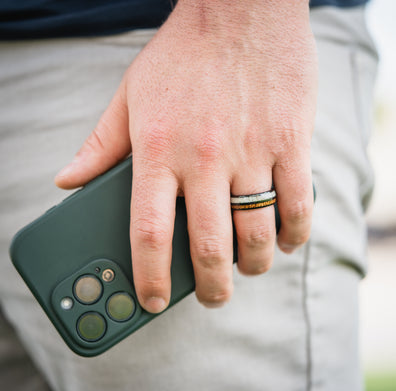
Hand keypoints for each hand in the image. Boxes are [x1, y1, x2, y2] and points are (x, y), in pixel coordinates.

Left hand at [55, 0, 316, 312]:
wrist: (240, 9)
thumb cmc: (182, 56)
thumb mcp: (129, 96)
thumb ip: (100, 145)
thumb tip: (67, 181)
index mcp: (159, 149)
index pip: (148, 231)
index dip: (150, 276)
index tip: (152, 300)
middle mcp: (205, 157)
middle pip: (208, 246)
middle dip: (212, 287)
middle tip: (212, 296)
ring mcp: (252, 151)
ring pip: (256, 233)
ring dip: (252, 265)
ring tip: (245, 269)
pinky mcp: (290, 142)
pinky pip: (297, 204)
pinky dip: (293, 235)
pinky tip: (283, 241)